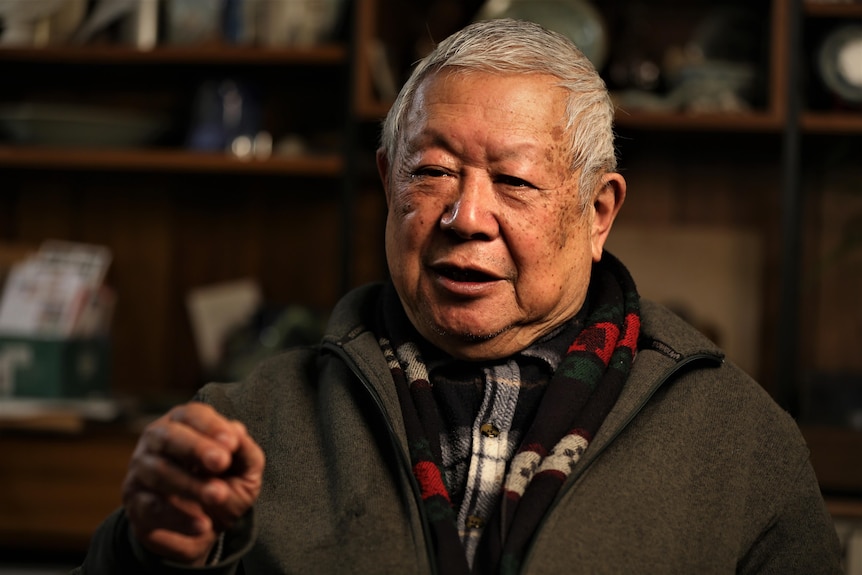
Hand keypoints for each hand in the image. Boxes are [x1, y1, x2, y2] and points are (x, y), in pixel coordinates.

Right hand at [122, 402, 264, 564]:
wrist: (202, 528)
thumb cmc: (224, 485)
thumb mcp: (244, 470)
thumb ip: (245, 451)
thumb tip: (237, 432)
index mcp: (184, 424)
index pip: (192, 415)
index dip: (211, 426)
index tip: (232, 443)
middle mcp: (156, 441)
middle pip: (168, 437)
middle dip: (195, 448)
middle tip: (221, 462)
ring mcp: (140, 472)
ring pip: (159, 472)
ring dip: (190, 485)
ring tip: (218, 495)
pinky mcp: (135, 504)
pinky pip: (152, 507)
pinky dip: (179, 516)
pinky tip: (202, 524)